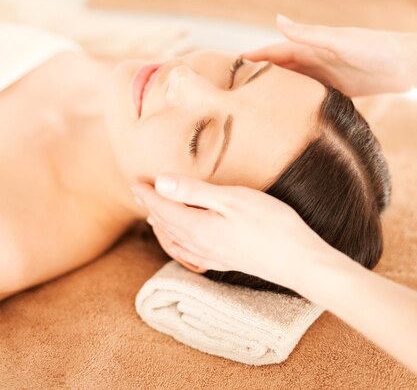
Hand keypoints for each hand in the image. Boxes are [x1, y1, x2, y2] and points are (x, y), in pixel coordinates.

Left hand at [131, 175, 330, 292]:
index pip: (163, 208)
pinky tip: (181, 243)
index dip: (148, 193)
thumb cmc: (269, 224)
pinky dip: (177, 243)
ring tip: (153, 214)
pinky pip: (189, 253)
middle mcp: (198, 245)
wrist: (298, 261)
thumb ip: (194, 190)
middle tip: (139, 192)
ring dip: (161, 225)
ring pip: (175, 240)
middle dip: (150, 206)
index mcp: (196, 227)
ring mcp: (211, 256)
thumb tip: (161, 182)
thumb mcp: (231, 199)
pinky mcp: (224, 261)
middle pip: (165, 224)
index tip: (135, 181)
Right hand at [244, 16, 412, 96]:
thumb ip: (308, 34)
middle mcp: (315, 58)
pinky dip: (294, 101)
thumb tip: (277, 20)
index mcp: (312, 46)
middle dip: (257, 75)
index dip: (252, 58)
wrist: (408, 64)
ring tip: (252, 103)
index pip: (273, 51)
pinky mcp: (338, 89)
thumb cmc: (377, 49)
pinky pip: (309, 95)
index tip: (228, 66)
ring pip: (292, 82)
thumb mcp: (339, 41)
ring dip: (274, 89)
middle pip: (279, 68)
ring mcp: (326, 74)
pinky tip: (285, 113)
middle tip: (232, 90)